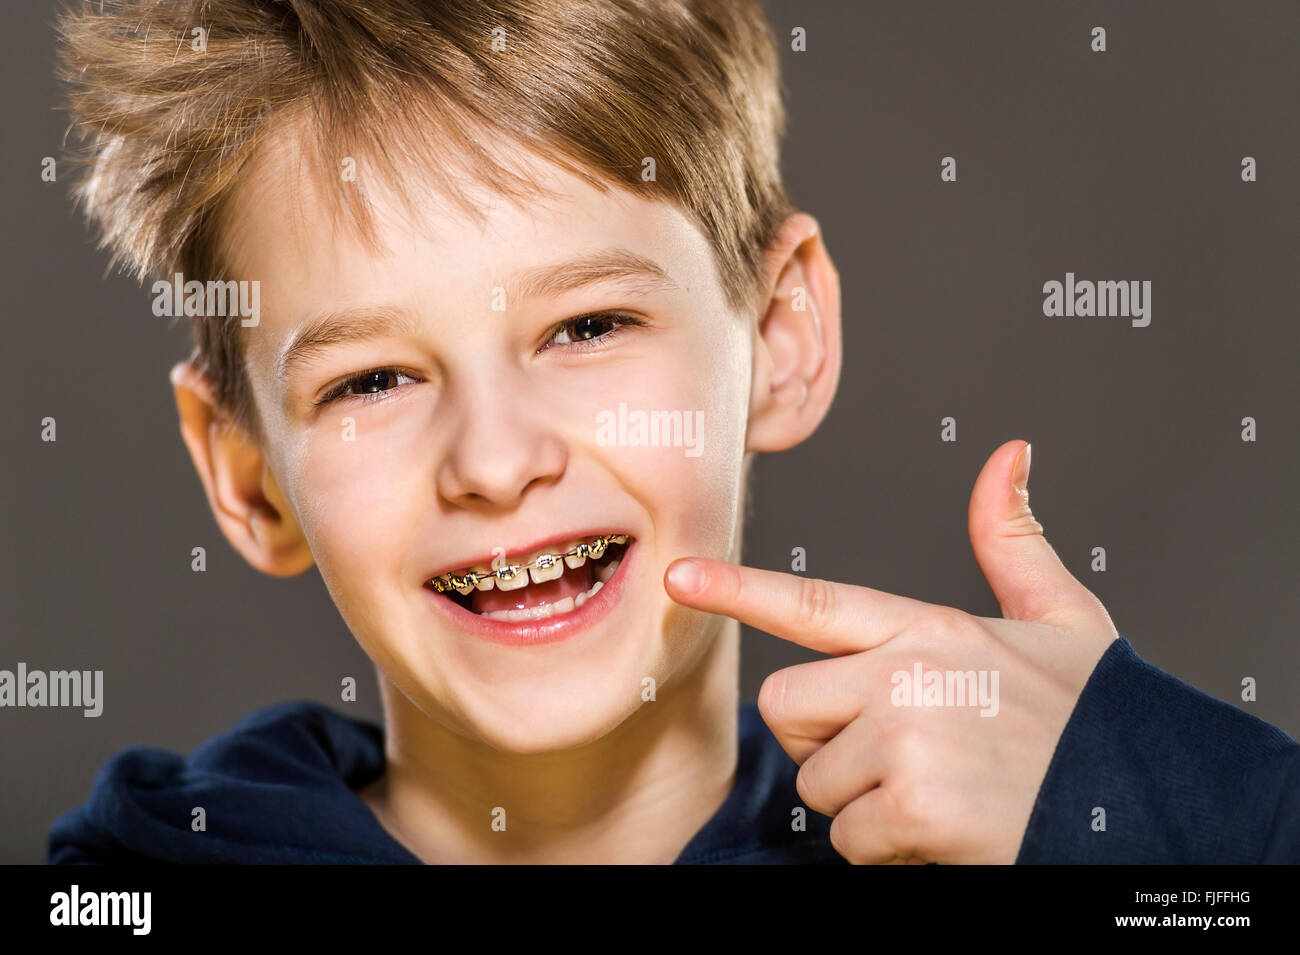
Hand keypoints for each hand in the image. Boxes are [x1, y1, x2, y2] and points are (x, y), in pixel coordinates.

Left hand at [663, 440, 1118, 863]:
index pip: (813, 601)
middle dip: (823, 741)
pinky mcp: (917, 806)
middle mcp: (907, 672)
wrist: (1152, 799)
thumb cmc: (1096, 716)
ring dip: (864, 803)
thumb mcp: (1063, 617)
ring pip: (817, 783)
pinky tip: (948, 830)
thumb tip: (1008, 456)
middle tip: (898, 753)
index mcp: (928, 626)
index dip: (738, 589)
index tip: (679, 577)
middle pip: (788, 706)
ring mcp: (908, 738)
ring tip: (939, 790)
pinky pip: (850, 839)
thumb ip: (1013, 543)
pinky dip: (891, 850)